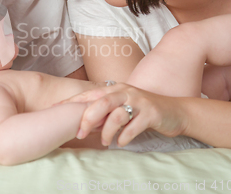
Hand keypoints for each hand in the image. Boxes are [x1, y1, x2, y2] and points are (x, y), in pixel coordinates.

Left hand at [59, 83, 187, 146]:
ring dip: (107, 131)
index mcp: (114, 88)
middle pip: (101, 101)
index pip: (88, 94)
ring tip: (105, 142)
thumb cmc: (142, 111)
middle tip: (80, 134)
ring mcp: (139, 101)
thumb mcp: (121, 106)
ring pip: (117, 114)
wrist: (175, 111)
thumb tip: (80, 120)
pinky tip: (121, 142)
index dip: (71, 102)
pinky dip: (125, 136)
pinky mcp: (151, 113)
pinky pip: (134, 126)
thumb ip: (104, 109)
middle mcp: (125, 91)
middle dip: (87, 118)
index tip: (55, 111)